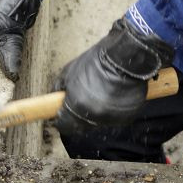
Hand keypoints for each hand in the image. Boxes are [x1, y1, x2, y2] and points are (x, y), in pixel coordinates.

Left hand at [54, 16, 173, 135]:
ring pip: (99, 120)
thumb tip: (56, 101)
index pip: (64, 125)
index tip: (62, 113)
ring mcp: (112, 118)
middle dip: (80, 113)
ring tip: (101, 91)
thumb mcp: (68, 72)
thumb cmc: (96, 62)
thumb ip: (59, 90)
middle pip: (82, 124)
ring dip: (97, 111)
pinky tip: (113, 93)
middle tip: (83, 96)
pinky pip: (114, 117)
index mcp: (78, 107)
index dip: (62, 119)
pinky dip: (112, 109)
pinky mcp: (126, 117)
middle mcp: (95, 117)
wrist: (124, 57)